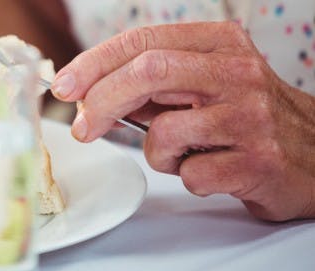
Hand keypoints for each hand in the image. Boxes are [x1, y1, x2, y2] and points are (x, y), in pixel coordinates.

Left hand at [51, 22, 314, 220]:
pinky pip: (191, 173)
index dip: (94, 63)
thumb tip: (86, 91)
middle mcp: (237, 72)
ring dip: (156, 152)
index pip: (143, 40)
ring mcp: (251, 116)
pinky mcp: (258, 160)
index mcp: (220, 43)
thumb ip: (153, 82)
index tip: (64, 87)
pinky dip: (187, 177)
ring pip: (163, 131)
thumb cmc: (245, 117)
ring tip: (182, 153)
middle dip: (101, 102)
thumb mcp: (204, 83)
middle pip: (147, 72)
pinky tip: (211, 169)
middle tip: (83, 128)